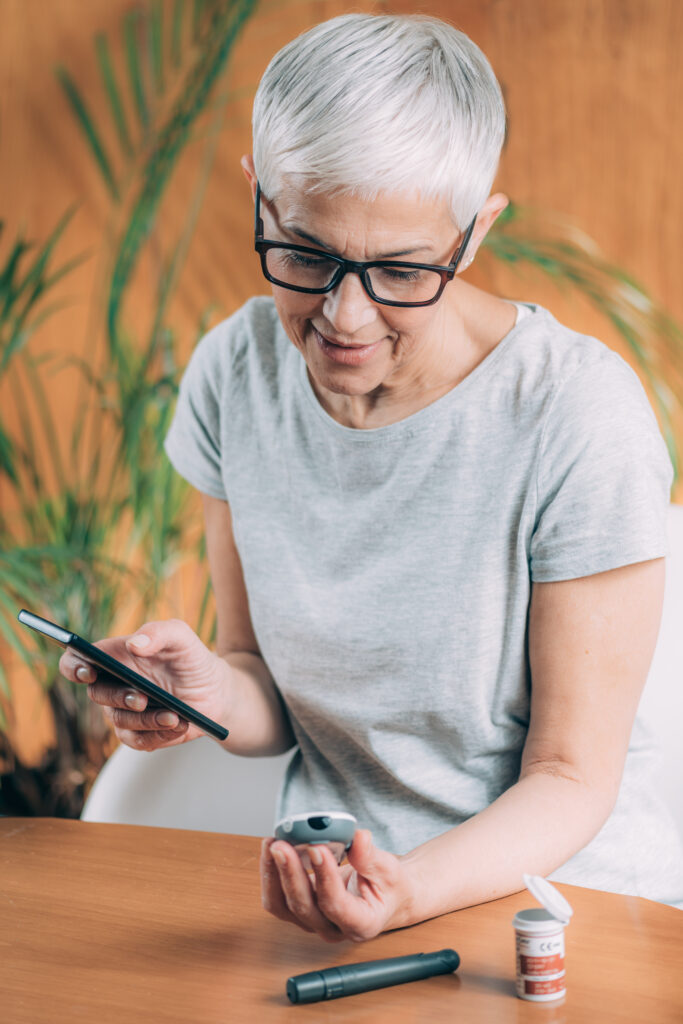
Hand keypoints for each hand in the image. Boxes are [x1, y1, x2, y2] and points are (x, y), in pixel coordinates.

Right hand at [59, 618, 230, 750]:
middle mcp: (113, 684)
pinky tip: (179, 725)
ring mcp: (124, 711)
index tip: (88, 672)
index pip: (77, 661)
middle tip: (142, 698)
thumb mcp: (181, 637)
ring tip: (175, 716)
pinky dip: (159, 735)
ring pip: (121, 721)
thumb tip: (134, 645)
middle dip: (119, 697)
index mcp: (115, 657)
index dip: (73, 666)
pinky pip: (138, 741)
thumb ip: (158, 632)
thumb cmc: (191, 658)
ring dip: (147, 720)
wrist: (215, 690)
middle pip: (96, 694)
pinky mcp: (140, 733)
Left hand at [260, 829, 414, 942]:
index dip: (324, 878)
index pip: (336, 905)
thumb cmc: (389, 886)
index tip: (317, 848)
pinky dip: (271, 874)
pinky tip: (271, 850)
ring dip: (274, 875)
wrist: (386, 896)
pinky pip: (277, 899)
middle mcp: (333, 928)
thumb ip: (371, 857)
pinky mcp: (300, 910)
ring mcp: (314, 922)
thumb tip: (357, 838)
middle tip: (282, 844)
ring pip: (283, 906)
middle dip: (290, 874)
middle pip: (303, 907)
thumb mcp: (390, 870)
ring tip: (272, 843)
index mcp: (361, 923)